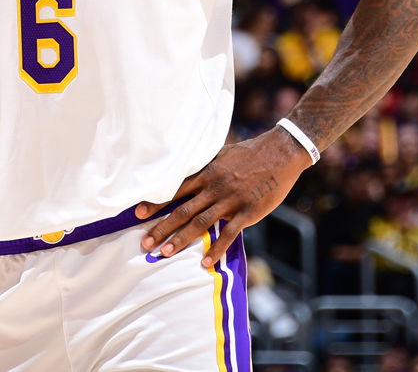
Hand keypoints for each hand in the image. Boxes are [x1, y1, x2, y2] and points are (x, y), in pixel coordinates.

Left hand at [135, 127, 311, 266]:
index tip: (137, 213)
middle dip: (162, 228)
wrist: (280, 153)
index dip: (156, 202)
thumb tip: (187, 170)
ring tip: (165, 253)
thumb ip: (205, 166)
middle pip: (182, 211)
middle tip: (145, 243)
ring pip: (201, 223)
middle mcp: (214, 188)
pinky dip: (216, 249)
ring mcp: (230, 201)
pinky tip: (205, 263)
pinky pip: (229, 234)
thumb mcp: (222, 155)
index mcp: (206, 174)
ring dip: (181, 240)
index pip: (175, 190)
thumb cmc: (249, 153)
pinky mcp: (248, 212)